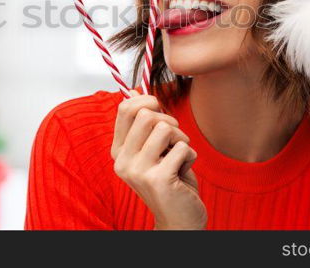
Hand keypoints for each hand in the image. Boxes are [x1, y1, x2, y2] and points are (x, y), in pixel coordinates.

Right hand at [111, 89, 206, 229]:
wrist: (178, 218)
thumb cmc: (169, 179)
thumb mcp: (152, 149)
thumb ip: (142, 123)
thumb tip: (133, 91)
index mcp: (118, 151)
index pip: (125, 109)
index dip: (147, 100)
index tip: (159, 107)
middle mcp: (123, 161)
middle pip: (147, 115)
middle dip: (169, 122)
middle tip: (174, 140)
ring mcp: (138, 171)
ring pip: (166, 128)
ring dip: (181, 139)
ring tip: (178, 156)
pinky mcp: (158, 179)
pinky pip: (183, 148)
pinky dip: (190, 156)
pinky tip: (183, 172)